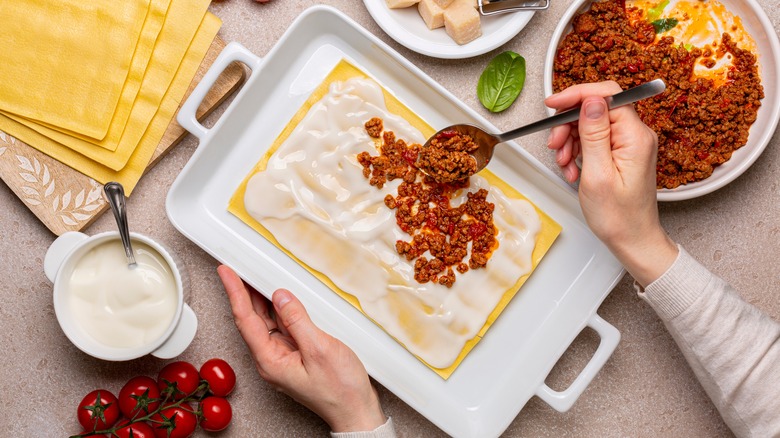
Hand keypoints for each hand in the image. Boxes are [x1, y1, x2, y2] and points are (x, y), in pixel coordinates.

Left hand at [217, 265, 386, 432]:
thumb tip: (281, 297)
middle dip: (244, 292)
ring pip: (267, 322)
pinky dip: (280, 310)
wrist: (356, 410)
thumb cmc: (340, 390)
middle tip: (239, 267)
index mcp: (270, 360)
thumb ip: (297, 321)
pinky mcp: (295, 356)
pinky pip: (282, 328)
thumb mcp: (320, 349)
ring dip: (262, 299)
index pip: (245, 319)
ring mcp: (283, 358)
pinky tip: (283, 299)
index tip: (227, 273)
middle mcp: (272, 360)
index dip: (235, 292)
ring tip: (257, 276)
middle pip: (252, 319)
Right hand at [545, 81, 677, 285]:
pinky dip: (578, 152)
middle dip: (569, 124)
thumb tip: (591, 100)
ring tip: (565, 164)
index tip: (554, 104)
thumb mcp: (597, 174)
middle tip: (555, 144)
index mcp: (635, 136)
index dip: (577, 96)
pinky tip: (573, 170)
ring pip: (591, 125)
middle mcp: (636, 135)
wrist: (632, 240)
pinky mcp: (622, 153)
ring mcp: (629, 144)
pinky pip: (594, 140)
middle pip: (595, 109)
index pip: (607, 96)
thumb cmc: (619, 216)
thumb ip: (594, 133)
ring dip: (571, 141)